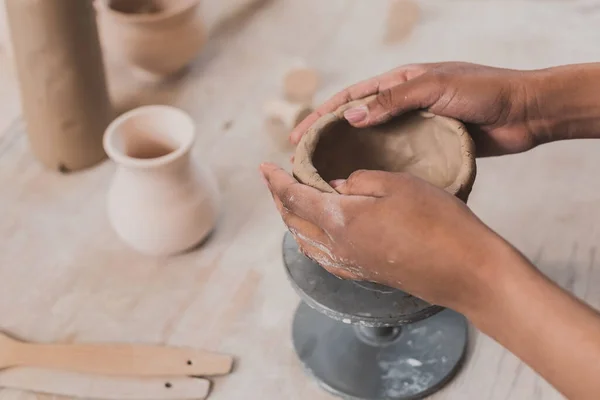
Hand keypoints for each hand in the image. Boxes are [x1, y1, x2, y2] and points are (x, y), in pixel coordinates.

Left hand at [260, 162, 519, 311]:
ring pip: (306, 242)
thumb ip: (360, 181)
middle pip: (294, 221)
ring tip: (293, 204)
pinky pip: (324, 256)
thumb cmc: (437, 222)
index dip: (276, 181)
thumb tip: (337, 186)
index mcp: (340, 220)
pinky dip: (311, 240)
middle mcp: (338, 246)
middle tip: (276, 181)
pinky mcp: (366, 273)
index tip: (264, 166)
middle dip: (280, 199)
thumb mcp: (398, 184)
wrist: (466, 270)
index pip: (294, 197)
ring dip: (293, 221)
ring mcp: (351, 264)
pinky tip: (319, 234)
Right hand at [290, 62, 542, 156]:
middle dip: (328, 139)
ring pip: (374, 142)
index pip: (351, 98)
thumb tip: (352, 117)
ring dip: (350, 156)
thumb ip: (393, 101)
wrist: (525, 112)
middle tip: (305, 162)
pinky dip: (379, 168)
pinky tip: (366, 184)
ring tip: (328, 177)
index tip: (299, 138)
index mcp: (400, 82)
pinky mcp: (429, 147)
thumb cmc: (483, 91)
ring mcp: (415, 126)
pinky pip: (397, 157)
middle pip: (356, 122)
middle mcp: (402, 104)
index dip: (322, 117)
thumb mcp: (435, 87)